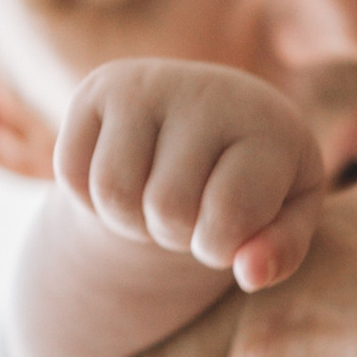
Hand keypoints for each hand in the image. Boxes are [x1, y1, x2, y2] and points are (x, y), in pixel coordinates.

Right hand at [56, 59, 325, 295]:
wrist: (212, 117)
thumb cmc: (257, 180)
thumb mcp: (286, 219)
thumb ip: (280, 252)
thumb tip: (250, 273)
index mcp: (267, 124)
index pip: (228, 215)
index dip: (218, 248)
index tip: (228, 233)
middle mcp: (206, 91)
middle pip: (166, 210)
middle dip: (174, 235)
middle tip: (191, 214)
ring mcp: (146, 83)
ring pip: (113, 194)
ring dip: (131, 223)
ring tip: (159, 202)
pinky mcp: (97, 87)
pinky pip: (70, 173)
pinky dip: (93, 199)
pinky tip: (127, 180)